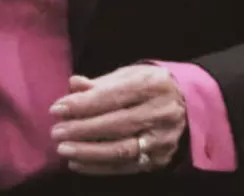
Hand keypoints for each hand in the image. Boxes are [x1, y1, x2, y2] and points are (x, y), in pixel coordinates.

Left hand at [50, 64, 186, 174]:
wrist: (187, 106)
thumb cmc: (148, 87)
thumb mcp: (128, 76)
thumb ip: (100, 84)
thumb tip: (73, 85)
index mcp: (153, 85)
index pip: (113, 96)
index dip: (83, 104)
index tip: (57, 109)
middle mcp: (162, 113)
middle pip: (117, 124)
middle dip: (82, 129)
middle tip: (56, 132)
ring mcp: (162, 139)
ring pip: (122, 149)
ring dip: (88, 152)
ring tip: (63, 150)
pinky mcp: (159, 160)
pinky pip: (126, 167)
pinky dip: (98, 167)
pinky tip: (77, 164)